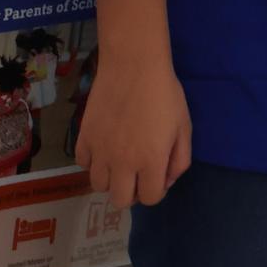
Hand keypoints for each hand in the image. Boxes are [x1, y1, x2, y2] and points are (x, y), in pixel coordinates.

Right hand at [75, 56, 190, 208]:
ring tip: (120, 160)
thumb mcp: (184, 127)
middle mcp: (123, 163)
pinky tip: (104, 146)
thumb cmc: (165, 94)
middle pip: (120, 201)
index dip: (156, 191)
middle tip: (137, 173)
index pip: (150, 198)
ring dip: (111, 179)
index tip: (157, 175)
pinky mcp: (83, 138)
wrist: (134, 66)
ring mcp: (100, 152)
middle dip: (132, 192)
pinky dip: (93, 161)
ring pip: (98, 185)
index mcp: (151, 161)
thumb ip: (179, 160)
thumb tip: (166, 181)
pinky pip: (83, 163)